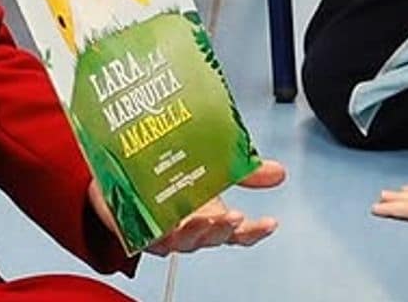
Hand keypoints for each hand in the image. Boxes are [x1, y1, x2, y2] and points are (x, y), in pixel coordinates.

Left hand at [91, 159, 286, 254]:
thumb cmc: (171, 178)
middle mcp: (190, 229)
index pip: (239, 233)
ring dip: (193, 230)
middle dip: (221, 228)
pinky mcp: (136, 227)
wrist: (128, 171)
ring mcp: (164, 231)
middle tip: (231, 217)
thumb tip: (279, 172)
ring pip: (181, 239)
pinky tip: (164, 219)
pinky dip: (157, 229)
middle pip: (210, 237)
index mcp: (212, 218)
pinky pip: (148, 233)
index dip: (255, 231)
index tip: (269, 222)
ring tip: (201, 217)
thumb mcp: (214, 167)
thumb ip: (244, 170)